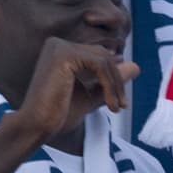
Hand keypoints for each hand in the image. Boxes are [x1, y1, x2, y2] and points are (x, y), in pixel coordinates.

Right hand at [17, 38, 139, 144]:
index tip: (120, 99)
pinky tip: (110, 104)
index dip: (113, 77)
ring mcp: (59, 47)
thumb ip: (109, 82)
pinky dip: (109, 84)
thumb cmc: (56, 115)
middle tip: (122, 105)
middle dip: (116, 81)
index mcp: (60, 50)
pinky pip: (99, 64)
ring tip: (117, 106)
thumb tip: (136, 66)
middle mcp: (58, 44)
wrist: (36, 128)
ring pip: (103, 59)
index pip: (98, 56)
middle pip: (103, 56)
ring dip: (115, 85)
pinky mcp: (63, 55)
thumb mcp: (89, 96)